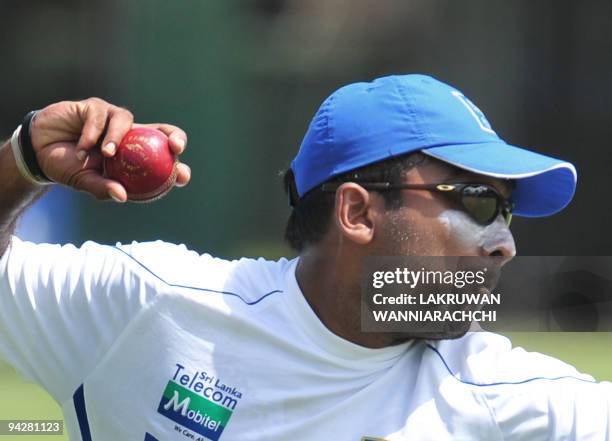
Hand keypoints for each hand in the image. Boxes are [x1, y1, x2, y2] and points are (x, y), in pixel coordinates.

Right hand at [29, 98, 190, 201]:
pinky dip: (91, 134)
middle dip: (174, 136)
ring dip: (116, 138)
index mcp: (135, 154)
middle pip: (162, 130)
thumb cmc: (67, 167)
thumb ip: (103, 187)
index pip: (163, 155)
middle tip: (174, 148)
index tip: (183, 174)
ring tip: (106, 154)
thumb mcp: (85, 181)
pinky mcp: (94, 108)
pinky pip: (100, 117)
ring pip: (126, 120)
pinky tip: (82, 148)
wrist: (38, 150)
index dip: (177, 162)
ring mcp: (113, 119)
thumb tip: (122, 197)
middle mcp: (129, 134)